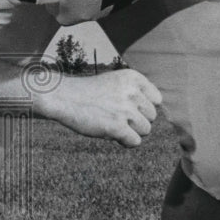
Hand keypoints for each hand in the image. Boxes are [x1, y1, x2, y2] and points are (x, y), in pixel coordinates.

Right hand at [42, 69, 161, 147]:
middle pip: (152, 117)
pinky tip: (111, 134)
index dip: (143, 108)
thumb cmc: (89, 93)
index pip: (157, 100)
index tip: (126, 107)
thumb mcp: (114, 83)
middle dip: (137, 120)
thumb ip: (135, 93)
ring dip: (131, 131)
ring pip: (145, 130)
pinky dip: (125, 142)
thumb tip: (155, 115)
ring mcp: (125, 110)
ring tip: (112, 124)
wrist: (62, 97)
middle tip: (116, 116)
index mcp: (133, 78)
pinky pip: (135, 142)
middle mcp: (132, 92)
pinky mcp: (117, 127)